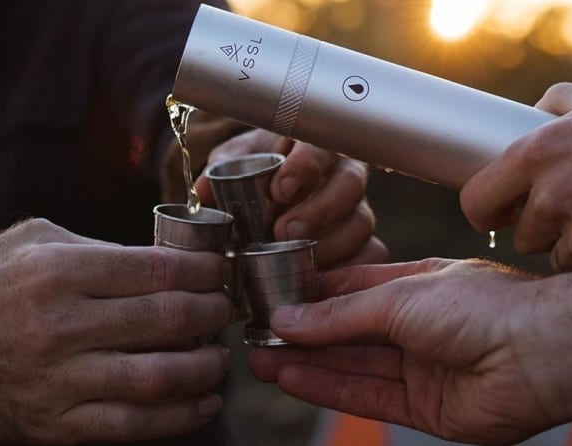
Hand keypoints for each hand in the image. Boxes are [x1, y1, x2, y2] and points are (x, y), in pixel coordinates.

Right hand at [0, 219, 231, 443]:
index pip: (157, 268)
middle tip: (224, 310)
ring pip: (159, 377)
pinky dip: (178, 416)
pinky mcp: (52, 424)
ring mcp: (56, 380)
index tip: (219, 270)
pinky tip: (202, 401)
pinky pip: (132, 425)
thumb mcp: (35, 242)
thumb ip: (100, 250)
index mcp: (58, 271)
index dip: (204, 270)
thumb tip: (166, 263)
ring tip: (218, 357)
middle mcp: (59, 325)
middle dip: (213, 313)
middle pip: (168, 319)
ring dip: (205, 367)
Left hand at [196, 128, 387, 267]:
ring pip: (360, 223)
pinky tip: (320, 280)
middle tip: (285, 232)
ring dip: (330, 245)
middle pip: (349, 186)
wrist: (272, 195)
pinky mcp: (364, 241)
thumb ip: (220, 173)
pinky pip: (370, 255)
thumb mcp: (236, 164)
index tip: (280, 189)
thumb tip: (201, 194)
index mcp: (314, 145)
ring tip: (298, 260)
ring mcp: (357, 209)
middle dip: (318, 210)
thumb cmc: (258, 173)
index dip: (305, 167)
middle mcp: (343, 174)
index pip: (321, 147)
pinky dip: (348, 269)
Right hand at [249, 259, 571, 444]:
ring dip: (305, 364)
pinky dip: (327, 388)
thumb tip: (287, 319)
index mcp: (414, 287)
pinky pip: (366, 396)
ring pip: (350, 366)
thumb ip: (340, 313)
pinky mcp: (423, 408)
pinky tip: (293, 378)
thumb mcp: (399, 296)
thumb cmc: (481, 305)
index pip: (348, 290)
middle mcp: (414, 327)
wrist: (541, 351)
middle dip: (300, 335)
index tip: (270, 298)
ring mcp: (419, 368)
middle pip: (344, 333)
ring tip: (261, 361)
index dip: (309, 296)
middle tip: (256, 336)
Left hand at [461, 83, 571, 270]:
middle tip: (569, 210)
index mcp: (538, 152)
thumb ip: (560, 104)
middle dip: (538, 227)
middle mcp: (552, 193)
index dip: (485, 209)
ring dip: (570, 243)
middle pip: (520, 234)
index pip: (477, 199)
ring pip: (552, 254)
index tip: (497, 211)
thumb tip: (532, 113)